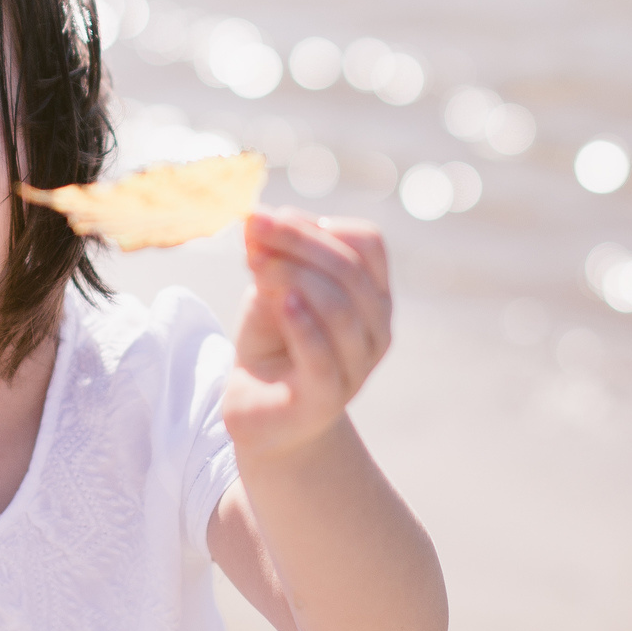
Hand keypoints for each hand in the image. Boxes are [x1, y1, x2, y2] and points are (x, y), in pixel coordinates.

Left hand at [223, 209, 392, 459]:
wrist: (260, 411)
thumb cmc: (273, 342)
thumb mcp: (270, 289)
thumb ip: (270, 257)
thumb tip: (258, 219)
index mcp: (371, 294)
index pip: (367, 243)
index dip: (318, 225)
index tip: (267, 221)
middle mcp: (377, 328)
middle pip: (349, 269)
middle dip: (297, 241)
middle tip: (254, 229)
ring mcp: (358, 366)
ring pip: (340, 307)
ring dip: (294, 275)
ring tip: (256, 265)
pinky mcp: (328, 397)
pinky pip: (323, 355)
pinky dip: (303, 324)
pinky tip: (283, 303)